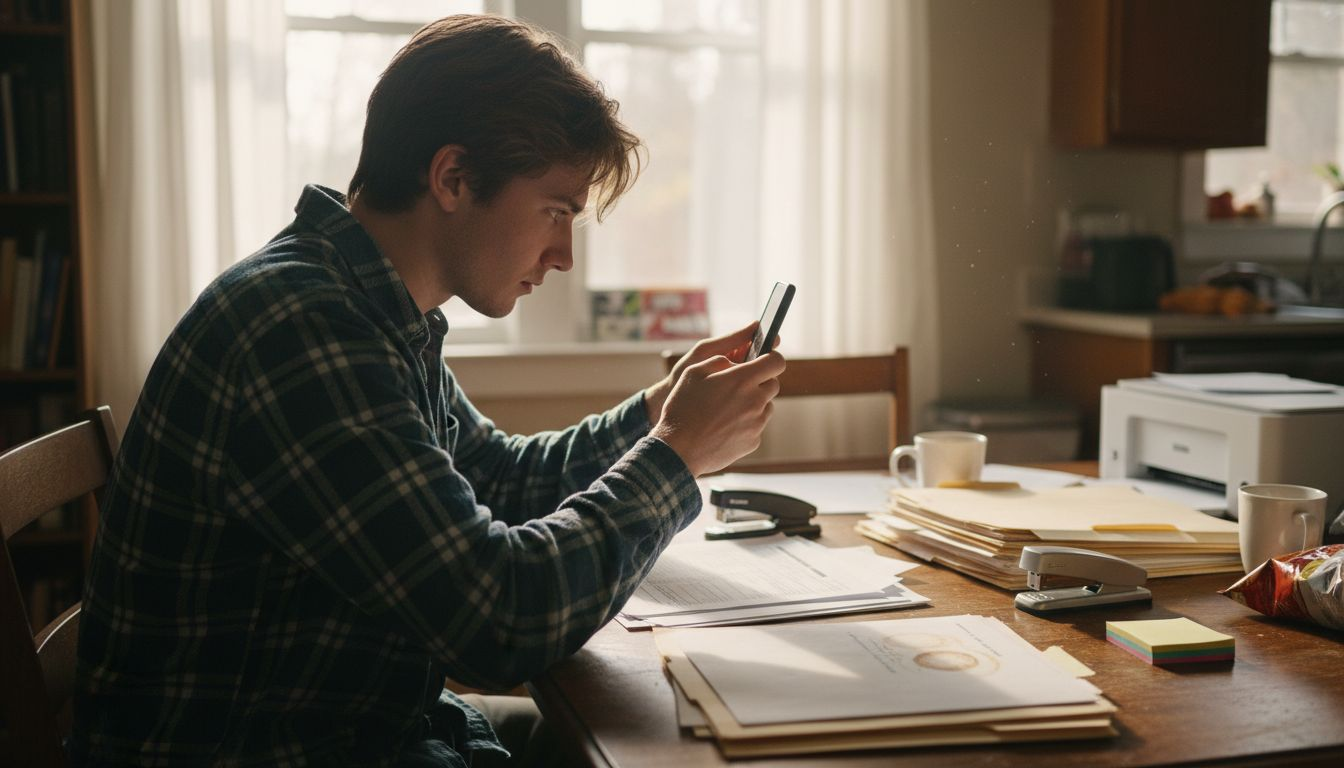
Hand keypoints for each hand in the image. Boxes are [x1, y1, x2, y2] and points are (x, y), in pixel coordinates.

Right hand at [650, 351, 784, 476]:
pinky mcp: (754, 441)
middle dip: (760, 382)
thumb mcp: (693, 373)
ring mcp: (757, 423)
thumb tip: (734, 363)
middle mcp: (755, 400)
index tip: (765, 360)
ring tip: (727, 409)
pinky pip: (757, 426)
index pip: (776, 362)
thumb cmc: (683, 408)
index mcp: (742, 380)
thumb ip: (719, 361)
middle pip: (773, 384)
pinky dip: (746, 423)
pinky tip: (725, 427)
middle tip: (738, 387)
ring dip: (754, 403)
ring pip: (766, 406)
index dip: (772, 358)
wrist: (679, 450)